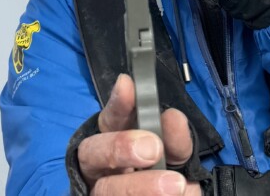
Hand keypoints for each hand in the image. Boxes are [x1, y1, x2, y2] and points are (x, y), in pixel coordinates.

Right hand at [77, 74, 200, 194]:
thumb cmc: (169, 176)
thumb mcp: (176, 155)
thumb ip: (175, 140)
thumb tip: (173, 118)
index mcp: (116, 142)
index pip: (109, 119)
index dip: (116, 103)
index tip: (127, 85)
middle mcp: (100, 167)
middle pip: (92, 152)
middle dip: (120, 146)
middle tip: (154, 148)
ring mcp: (100, 191)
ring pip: (105, 188)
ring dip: (141, 185)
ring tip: (175, 185)